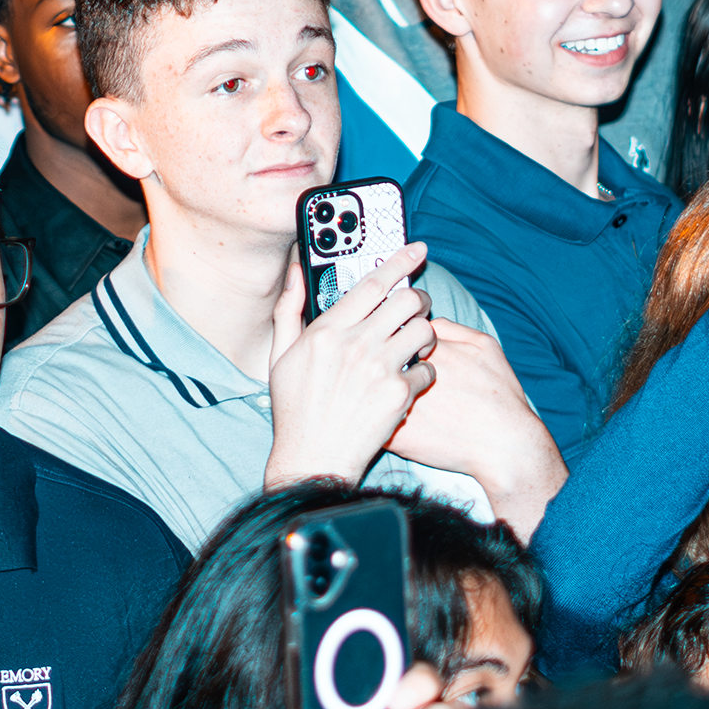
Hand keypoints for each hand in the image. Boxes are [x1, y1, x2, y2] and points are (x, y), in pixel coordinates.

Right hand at [264, 244, 435, 486]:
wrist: (313, 459)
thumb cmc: (295, 409)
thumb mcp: (280, 355)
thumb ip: (289, 308)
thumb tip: (294, 270)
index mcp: (327, 330)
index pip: (372, 283)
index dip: (398, 261)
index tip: (415, 249)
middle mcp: (355, 344)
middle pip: (405, 301)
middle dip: (418, 298)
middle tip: (417, 305)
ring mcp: (379, 369)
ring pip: (423, 331)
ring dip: (426, 333)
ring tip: (417, 343)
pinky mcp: (398, 396)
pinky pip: (428, 370)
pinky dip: (426, 372)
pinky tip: (413, 379)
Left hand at [383, 320, 565, 534]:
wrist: (508, 447)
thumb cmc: (500, 395)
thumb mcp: (484, 346)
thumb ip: (451, 328)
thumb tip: (426, 321)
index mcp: (430, 351)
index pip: (397, 333)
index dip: (399, 342)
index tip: (403, 352)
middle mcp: (411, 374)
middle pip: (382, 360)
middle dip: (382, 363)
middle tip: (391, 374)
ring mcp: (401, 406)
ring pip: (373, 391)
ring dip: (376, 392)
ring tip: (386, 398)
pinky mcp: (398, 436)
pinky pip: (375, 421)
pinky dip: (379, 419)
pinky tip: (390, 421)